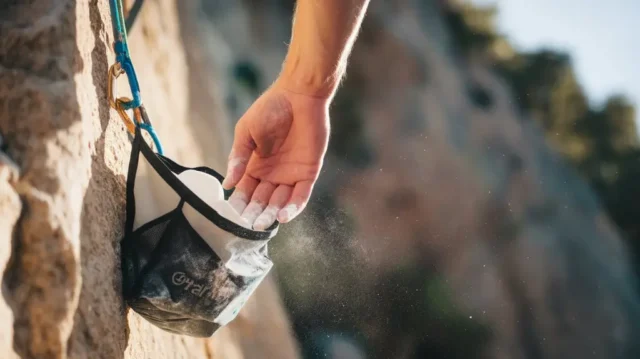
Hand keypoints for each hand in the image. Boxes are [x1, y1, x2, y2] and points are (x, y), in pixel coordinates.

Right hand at [222, 81, 329, 229]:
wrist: (299, 95)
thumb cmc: (270, 108)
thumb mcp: (246, 132)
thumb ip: (238, 157)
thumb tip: (227, 183)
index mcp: (255, 165)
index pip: (245, 191)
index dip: (238, 203)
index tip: (230, 215)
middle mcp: (272, 174)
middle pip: (261, 200)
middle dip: (254, 213)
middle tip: (247, 225)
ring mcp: (290, 174)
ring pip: (280, 202)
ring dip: (271, 214)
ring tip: (262, 224)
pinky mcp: (308, 172)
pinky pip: (300, 195)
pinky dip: (292, 207)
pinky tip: (282, 217)